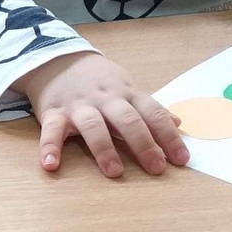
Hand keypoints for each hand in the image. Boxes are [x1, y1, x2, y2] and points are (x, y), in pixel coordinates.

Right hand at [17, 52, 188, 178]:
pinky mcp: (52, 113)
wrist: (58, 60)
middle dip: (144, 144)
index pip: (153, 114)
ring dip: (104, 149)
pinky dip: (50, 148)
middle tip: (156, 169)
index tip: (181, 160)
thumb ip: (148, 108)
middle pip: (127, 120)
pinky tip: (51, 165)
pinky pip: (51, 131)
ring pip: (93, 126)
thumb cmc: (98, 80)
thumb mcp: (127, 88)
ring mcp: (78, 106)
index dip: (169, 137)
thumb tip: (177, 122)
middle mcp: (105, 99)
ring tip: (115, 172)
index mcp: (127, 94)